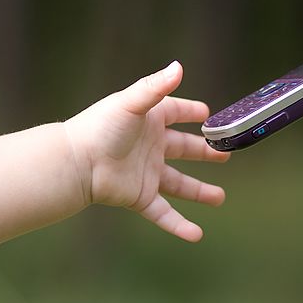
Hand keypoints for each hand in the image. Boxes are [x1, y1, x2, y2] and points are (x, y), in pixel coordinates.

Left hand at [64, 61, 227, 241]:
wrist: (76, 163)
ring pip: (179, 184)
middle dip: (205, 153)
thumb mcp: (131, 103)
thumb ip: (155, 88)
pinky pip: (164, 213)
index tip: (208, 115)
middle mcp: (151, 147)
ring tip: (219, 197)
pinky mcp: (140, 197)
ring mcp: (147, 173)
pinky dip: (179, 225)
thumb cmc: (100, 128)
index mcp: (150, 121)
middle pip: (184, 149)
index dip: (192, 112)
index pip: (176, 113)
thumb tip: (178, 67)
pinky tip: (196, 235)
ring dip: (200, 192)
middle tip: (225, 154)